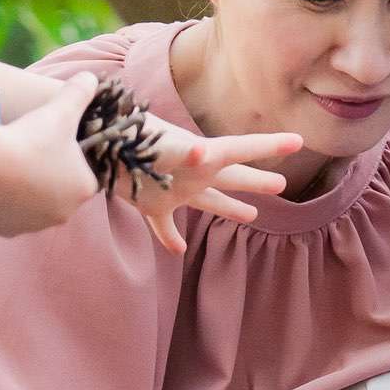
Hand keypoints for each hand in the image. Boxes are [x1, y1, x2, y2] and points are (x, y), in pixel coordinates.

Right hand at [0, 89, 99, 235]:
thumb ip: (80, 92)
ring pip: (31, 208)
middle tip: (27, 156)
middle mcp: (63, 214)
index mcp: (84, 189)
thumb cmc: (31, 137)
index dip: (68, 161)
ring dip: (23, 194)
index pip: (83, 177)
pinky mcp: (5, 230)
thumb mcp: (60, 110)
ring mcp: (32, 226)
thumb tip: (92, 77)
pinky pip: (6, 218)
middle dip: (46, 179)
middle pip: (57, 195)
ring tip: (8, 169)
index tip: (51, 148)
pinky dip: (1, 206)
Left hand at [119, 118, 303, 253]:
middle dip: (256, 182)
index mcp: (200, 155)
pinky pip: (164, 225)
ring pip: (208, 201)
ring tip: (251, 215)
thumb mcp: (158, 143)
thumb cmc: (126, 138)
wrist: (90, 141)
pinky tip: (178, 251)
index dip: (270, 145)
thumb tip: (201, 152)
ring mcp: (173, 189)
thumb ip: (181, 150)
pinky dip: (169, 238)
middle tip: (282, 185)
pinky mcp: (150, 204)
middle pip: (232, 178)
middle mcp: (192, 172)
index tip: (299, 141)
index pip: (242, 149)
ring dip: (229, 207)